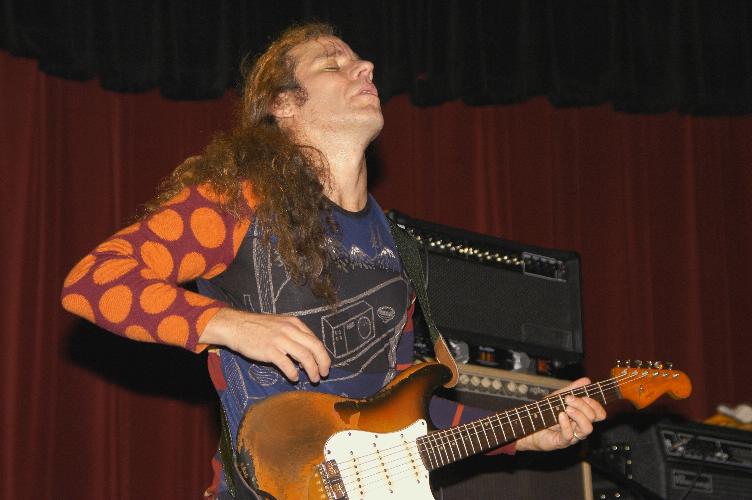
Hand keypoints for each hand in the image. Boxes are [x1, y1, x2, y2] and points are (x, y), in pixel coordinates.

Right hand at [199, 307, 330, 382]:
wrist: (235, 326)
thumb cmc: (257, 327)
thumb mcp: (280, 324)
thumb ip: (294, 335)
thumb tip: (306, 354)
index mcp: (295, 323)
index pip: (316, 340)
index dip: (323, 355)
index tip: (324, 365)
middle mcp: (290, 329)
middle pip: (315, 348)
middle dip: (323, 363)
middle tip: (324, 374)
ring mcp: (280, 339)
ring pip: (305, 356)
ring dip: (312, 370)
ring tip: (313, 379)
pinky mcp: (269, 350)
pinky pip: (287, 364)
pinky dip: (294, 373)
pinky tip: (294, 378)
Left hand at [515, 377, 606, 451]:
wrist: (529, 424)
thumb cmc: (545, 412)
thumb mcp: (558, 397)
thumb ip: (572, 389)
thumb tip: (587, 381)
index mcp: (582, 417)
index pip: (599, 413)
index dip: (595, 404)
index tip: (583, 395)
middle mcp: (580, 427)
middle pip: (594, 418)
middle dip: (583, 405)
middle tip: (568, 399)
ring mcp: (572, 436)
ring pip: (587, 428)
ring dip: (578, 415)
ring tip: (566, 408)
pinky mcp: (562, 442)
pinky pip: (570, 435)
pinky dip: (566, 423)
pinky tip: (560, 415)